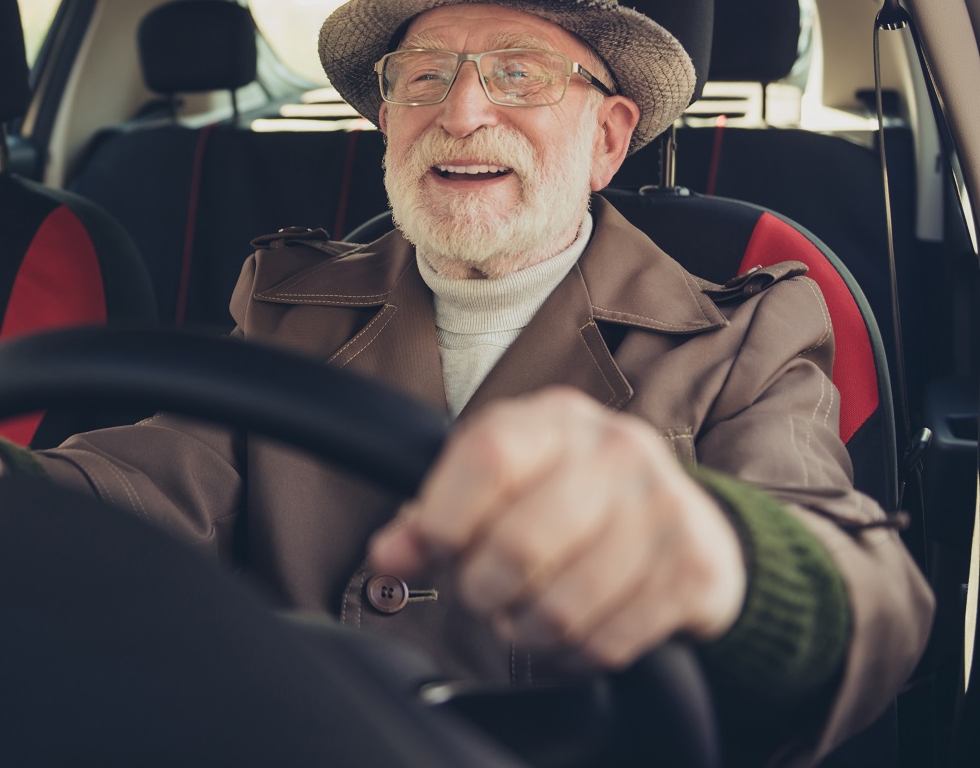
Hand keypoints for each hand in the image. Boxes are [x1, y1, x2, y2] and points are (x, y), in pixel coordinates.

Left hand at [368, 386, 744, 669]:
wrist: (688, 525)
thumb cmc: (570, 501)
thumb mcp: (501, 486)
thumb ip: (434, 517)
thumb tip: (386, 556)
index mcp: (553, 421)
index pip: (487, 456)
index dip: (446, 517)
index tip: (437, 550)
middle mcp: (614, 451)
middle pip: (519, 542)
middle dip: (483, 590)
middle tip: (483, 596)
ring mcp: (660, 508)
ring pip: (563, 605)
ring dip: (527, 630)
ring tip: (524, 619)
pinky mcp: (691, 569)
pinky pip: (607, 642)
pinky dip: (572, 656)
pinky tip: (568, 638)